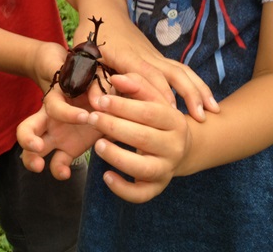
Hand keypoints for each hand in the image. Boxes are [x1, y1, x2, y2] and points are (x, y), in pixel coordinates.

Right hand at [17, 81, 104, 179]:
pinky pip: (57, 162)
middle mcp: (50, 118)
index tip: (86, 116)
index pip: (55, 107)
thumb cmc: (95, 81)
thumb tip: (97, 102)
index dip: (68, 113)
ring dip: (31, 159)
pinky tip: (66, 174)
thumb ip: (97, 86)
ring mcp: (56, 136)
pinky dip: (58, 170)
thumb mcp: (98, 77)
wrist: (104, 96)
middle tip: (37, 146)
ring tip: (39, 166)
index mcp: (56, 98)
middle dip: (27, 138)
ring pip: (34, 150)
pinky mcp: (68, 149)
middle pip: (26, 129)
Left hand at [84, 13, 218, 120]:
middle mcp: (147, 56)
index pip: (149, 76)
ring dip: (198, 89)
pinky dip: (195, 84)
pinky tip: (205, 99)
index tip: (171, 113)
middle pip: (174, 73)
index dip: (160, 93)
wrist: (104, 10)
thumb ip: (91, 80)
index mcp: (128, 57)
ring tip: (213, 110)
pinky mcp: (158, 57)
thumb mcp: (84, 57)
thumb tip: (98, 105)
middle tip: (202, 116)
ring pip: (182, 71)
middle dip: (189, 93)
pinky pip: (181, 70)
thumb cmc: (91, 35)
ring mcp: (155, 55)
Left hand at [87, 73, 192, 202]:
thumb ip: (135, 84)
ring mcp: (167, 168)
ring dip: (118, 157)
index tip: (100, 100)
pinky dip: (123, 189)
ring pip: (143, 168)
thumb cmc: (157, 117)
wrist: (180, 147)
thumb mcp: (152, 97)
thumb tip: (115, 77)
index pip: (149, 112)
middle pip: (144, 138)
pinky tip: (106, 176)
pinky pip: (141, 194)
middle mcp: (175, 146)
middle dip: (114, 127)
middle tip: (92, 118)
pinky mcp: (157, 187)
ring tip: (98, 146)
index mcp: (174, 120)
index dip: (123, 106)